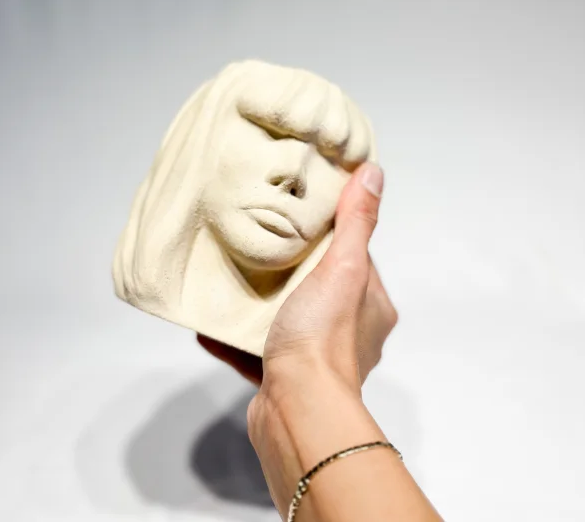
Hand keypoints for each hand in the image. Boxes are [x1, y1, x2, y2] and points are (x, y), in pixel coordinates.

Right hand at [197, 162, 396, 389]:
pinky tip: (211, 320)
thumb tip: (373, 173)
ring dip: (261, 301)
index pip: (355, 255)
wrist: (296, 412)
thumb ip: (355, 223)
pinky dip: (237, 334)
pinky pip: (257, 347)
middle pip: (318, 284)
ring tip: (232, 275)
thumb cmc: (322, 338)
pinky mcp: (284, 378)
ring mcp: (317, 358)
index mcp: (370, 306)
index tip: (302, 213)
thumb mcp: (343, 268)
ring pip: (287, 317)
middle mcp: (351, 333)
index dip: (330, 232)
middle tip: (260, 241)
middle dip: (290, 266)